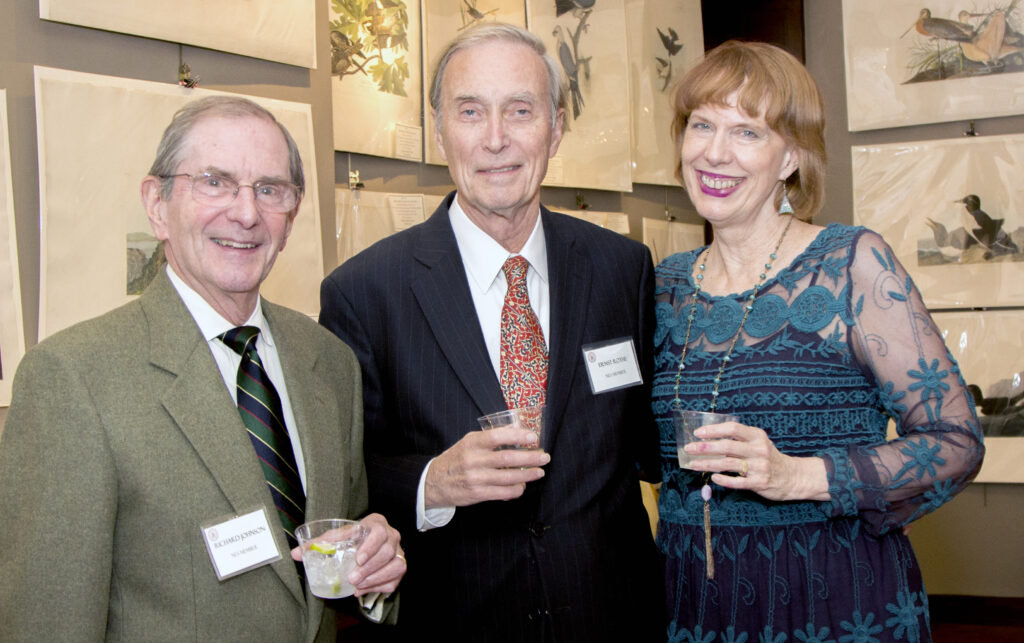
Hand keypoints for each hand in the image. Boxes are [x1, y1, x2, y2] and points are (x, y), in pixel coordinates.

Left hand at [290, 513, 405, 595]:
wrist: (367, 543)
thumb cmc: (353, 537)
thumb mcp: (338, 536)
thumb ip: (320, 543)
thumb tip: (296, 553)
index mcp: (377, 524)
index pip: (379, 532)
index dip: (370, 546)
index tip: (358, 559)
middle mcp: (392, 536)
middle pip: (387, 552)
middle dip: (370, 568)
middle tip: (353, 578)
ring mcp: (399, 552)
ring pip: (396, 566)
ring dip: (376, 578)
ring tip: (358, 585)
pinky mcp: (399, 568)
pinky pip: (394, 580)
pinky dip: (378, 587)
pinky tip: (363, 589)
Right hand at [425, 427, 549, 507]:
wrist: (434, 482)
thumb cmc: (456, 459)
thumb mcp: (468, 442)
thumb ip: (490, 438)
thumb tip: (517, 430)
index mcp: (472, 443)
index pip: (497, 436)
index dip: (517, 436)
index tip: (533, 437)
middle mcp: (473, 460)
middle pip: (507, 458)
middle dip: (530, 457)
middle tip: (544, 457)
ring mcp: (475, 478)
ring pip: (508, 477)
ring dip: (528, 475)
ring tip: (539, 472)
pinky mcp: (477, 494)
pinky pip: (503, 493)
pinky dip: (516, 489)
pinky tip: (522, 486)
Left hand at [684, 420, 829, 501]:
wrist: (793, 477)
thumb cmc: (769, 457)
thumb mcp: (759, 442)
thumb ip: (740, 438)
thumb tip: (710, 436)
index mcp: (757, 436)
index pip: (733, 429)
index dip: (714, 430)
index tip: (698, 433)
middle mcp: (759, 450)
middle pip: (727, 446)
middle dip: (705, 447)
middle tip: (689, 448)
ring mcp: (760, 467)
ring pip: (728, 464)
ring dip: (708, 464)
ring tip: (693, 464)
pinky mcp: (760, 483)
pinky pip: (738, 482)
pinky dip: (724, 480)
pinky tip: (713, 477)